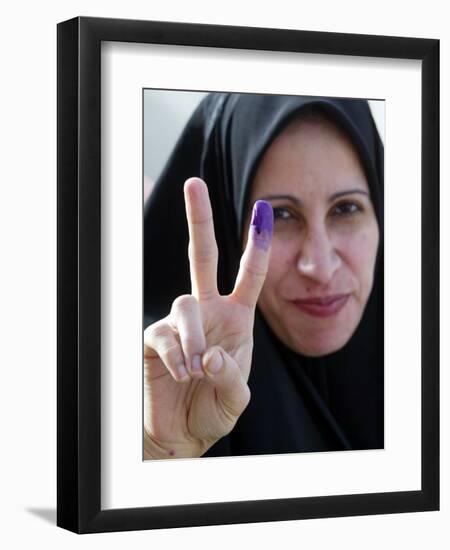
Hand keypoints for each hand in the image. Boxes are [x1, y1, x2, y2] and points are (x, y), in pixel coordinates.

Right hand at [144, 177, 272, 458]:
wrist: (182, 434)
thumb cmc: (214, 410)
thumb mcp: (236, 398)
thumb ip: (231, 375)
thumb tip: (210, 353)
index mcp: (236, 318)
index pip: (250, 276)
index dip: (257, 246)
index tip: (262, 210)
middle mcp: (208, 312)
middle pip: (202, 257)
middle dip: (200, 220)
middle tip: (193, 183)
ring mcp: (179, 323)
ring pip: (185, 304)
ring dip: (194, 338)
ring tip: (197, 370)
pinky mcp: (154, 338)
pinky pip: (163, 334)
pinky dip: (176, 356)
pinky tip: (182, 374)